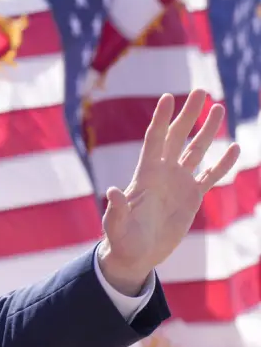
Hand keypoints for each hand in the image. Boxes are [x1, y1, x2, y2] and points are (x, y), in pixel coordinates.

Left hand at [98, 89, 239, 294]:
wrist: (135, 255)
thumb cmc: (121, 240)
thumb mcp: (116, 226)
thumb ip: (116, 209)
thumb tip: (112, 191)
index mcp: (145, 175)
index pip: (154, 140)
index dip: (161, 119)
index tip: (168, 96)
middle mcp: (163, 174)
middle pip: (177, 137)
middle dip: (188, 115)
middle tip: (201, 91)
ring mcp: (178, 184)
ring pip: (196, 151)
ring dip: (207, 130)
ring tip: (218, 108)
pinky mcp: (191, 197)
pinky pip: (210, 176)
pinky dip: (223, 163)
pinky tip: (234, 148)